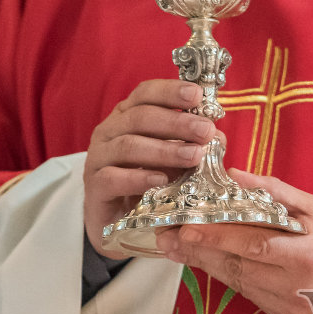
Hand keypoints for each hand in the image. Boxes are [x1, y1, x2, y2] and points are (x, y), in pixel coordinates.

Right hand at [84, 80, 214, 257]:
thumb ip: (192, 145)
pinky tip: (161, 179)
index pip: (145, 94)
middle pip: (140, 117)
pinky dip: (139, 177)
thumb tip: (217, 136)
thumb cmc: (146, 183)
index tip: (198, 95)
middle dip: (176, 122)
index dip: (170, 91)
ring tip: (194, 156)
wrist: (116, 222)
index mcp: (127, 117)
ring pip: (128, 146)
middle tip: (205, 130)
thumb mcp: (172, 161)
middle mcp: (109, 132)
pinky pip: (113, 178)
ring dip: (164, 150)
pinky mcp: (95, 186)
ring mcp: (99, 158)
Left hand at [156, 170, 312, 313]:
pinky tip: (213, 262)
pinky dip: (231, 277)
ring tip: (180, 247)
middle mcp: (296, 288)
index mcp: (307, 258)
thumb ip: (274, 192)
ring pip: (238, 283)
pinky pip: (251, 295)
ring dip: (208, 264)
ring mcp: (291, 308)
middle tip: (166, 237)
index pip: (251, 246)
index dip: (215, 237)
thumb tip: (234, 175)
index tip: (185, 227)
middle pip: (236, 267)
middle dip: (198, 251)